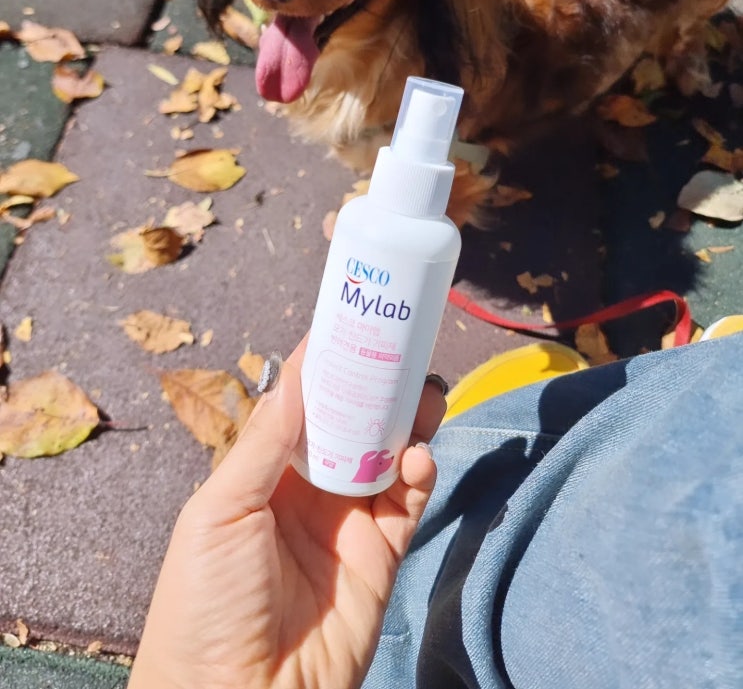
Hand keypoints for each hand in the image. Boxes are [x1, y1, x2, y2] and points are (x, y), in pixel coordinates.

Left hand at [128, 337, 446, 688]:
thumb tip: (296, 370)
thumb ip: (265, 441)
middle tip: (400, 349)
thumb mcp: (220, 510)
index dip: (325, 366)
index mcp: (263, 474)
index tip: (350, 325)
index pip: (302, 406)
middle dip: (375, 385)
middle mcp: (309, 491)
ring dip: (406, 419)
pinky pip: (409, 501)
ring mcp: (348, 522)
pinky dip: (422, 471)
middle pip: (352, 423)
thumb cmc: (205, 602)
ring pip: (388, 454)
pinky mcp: (381, 556)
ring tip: (422, 391)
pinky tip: (419, 453)